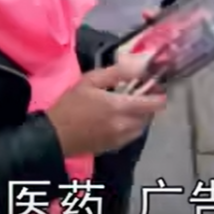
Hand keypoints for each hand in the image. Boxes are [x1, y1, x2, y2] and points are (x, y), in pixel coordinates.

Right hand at [45, 55, 165, 156]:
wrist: (54, 136)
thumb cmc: (71, 105)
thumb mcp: (90, 81)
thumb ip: (116, 72)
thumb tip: (139, 66)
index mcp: (120, 106)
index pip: (154, 104)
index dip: (160, 94)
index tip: (155, 86)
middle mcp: (125, 124)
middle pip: (150, 115)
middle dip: (149, 104)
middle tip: (139, 93)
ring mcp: (120, 138)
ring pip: (142, 126)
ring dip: (141, 116)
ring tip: (129, 106)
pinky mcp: (114, 147)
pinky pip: (132, 136)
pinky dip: (132, 127)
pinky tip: (119, 119)